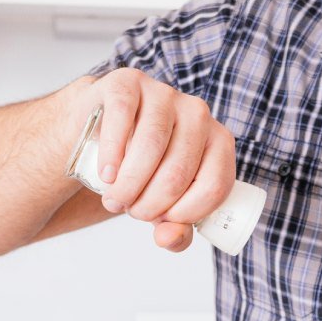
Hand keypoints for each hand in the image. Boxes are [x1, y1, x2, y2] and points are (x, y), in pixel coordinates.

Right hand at [70, 69, 235, 251]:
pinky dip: (113, 152)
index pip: (215, 186)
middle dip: (150, 204)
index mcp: (219, 142)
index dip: (187, 214)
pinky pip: (124, 117)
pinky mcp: (129, 82)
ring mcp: (164, 93)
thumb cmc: (143, 171)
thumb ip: (176, 230)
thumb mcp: (164, 206)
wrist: (102, 132)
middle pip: (179, 172)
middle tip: (131, 212)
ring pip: (152, 146)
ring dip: (129, 184)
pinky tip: (107, 173)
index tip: (162, 222)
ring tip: (115, 199)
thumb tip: (168, 238)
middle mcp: (198, 113)